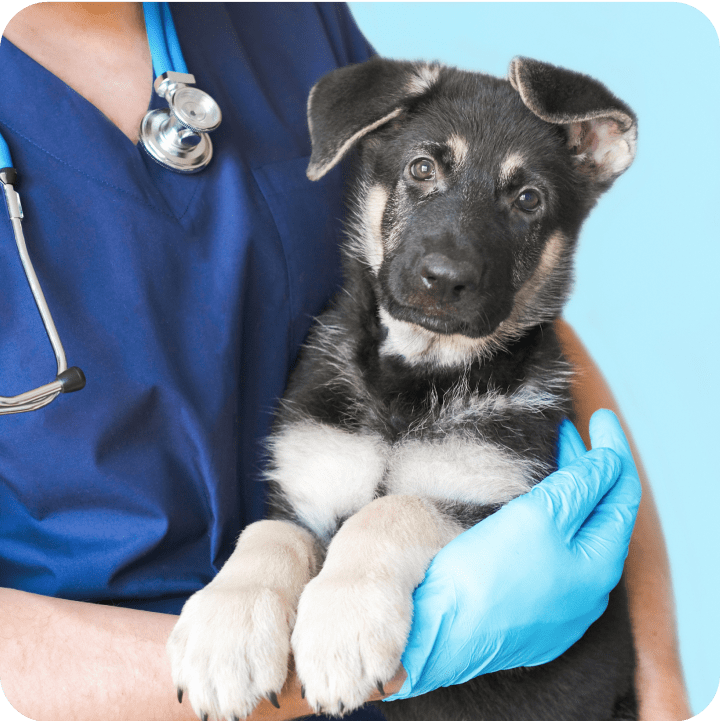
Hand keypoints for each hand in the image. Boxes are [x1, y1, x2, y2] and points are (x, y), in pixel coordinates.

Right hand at [385, 409, 641, 699]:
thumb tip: (608, 462)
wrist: (437, 629)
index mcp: (598, 566)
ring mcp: (558, 605)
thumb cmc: (487, 574)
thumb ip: (580, 487)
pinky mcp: (528, 609)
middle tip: (567, 432)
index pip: (620, 496)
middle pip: (597, 515)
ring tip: (551, 462)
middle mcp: (586, 590)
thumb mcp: (539, 517)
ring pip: (573, 537)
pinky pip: (552, 556)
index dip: (612, 452)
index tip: (599, 418)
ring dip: (567, 495)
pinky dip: (549, 522)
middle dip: (586, 470)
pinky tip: (531, 508)